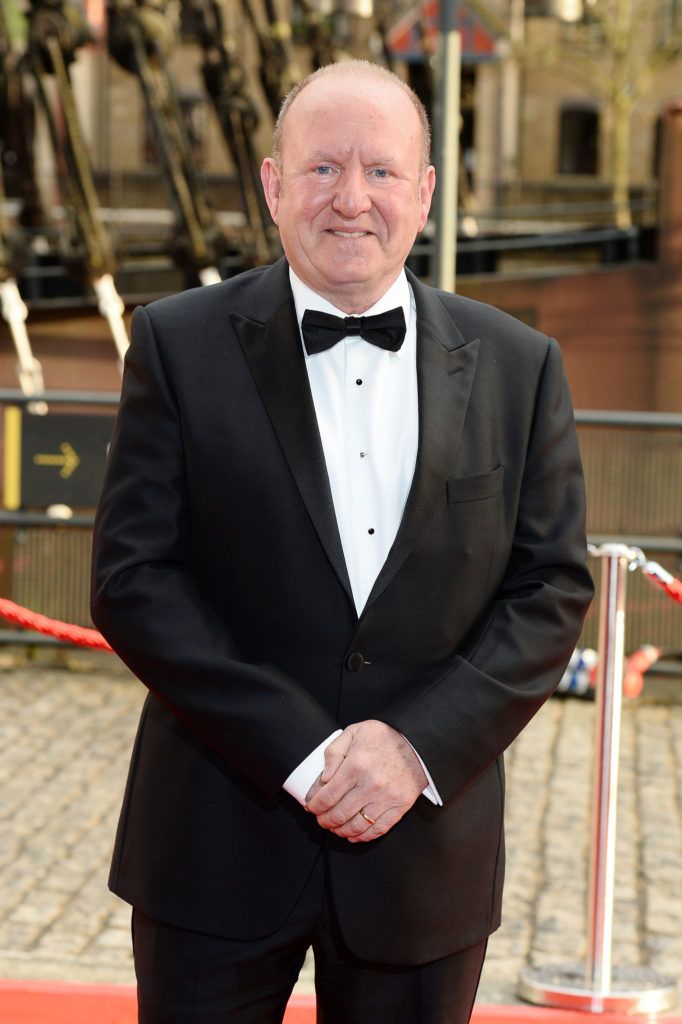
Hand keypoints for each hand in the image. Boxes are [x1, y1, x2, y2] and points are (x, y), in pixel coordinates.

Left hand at [305, 720, 426, 842]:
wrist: (417, 741)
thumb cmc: (383, 736)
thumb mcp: (354, 733)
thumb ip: (334, 753)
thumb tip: (323, 779)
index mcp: (356, 766)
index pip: (327, 797)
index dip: (314, 806)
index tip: (310, 807)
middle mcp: (371, 785)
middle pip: (339, 815)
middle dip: (324, 820)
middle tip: (321, 818)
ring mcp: (387, 798)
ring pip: (357, 826)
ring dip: (340, 830)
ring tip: (335, 826)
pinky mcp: (400, 806)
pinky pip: (378, 829)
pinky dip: (363, 836)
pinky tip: (353, 834)